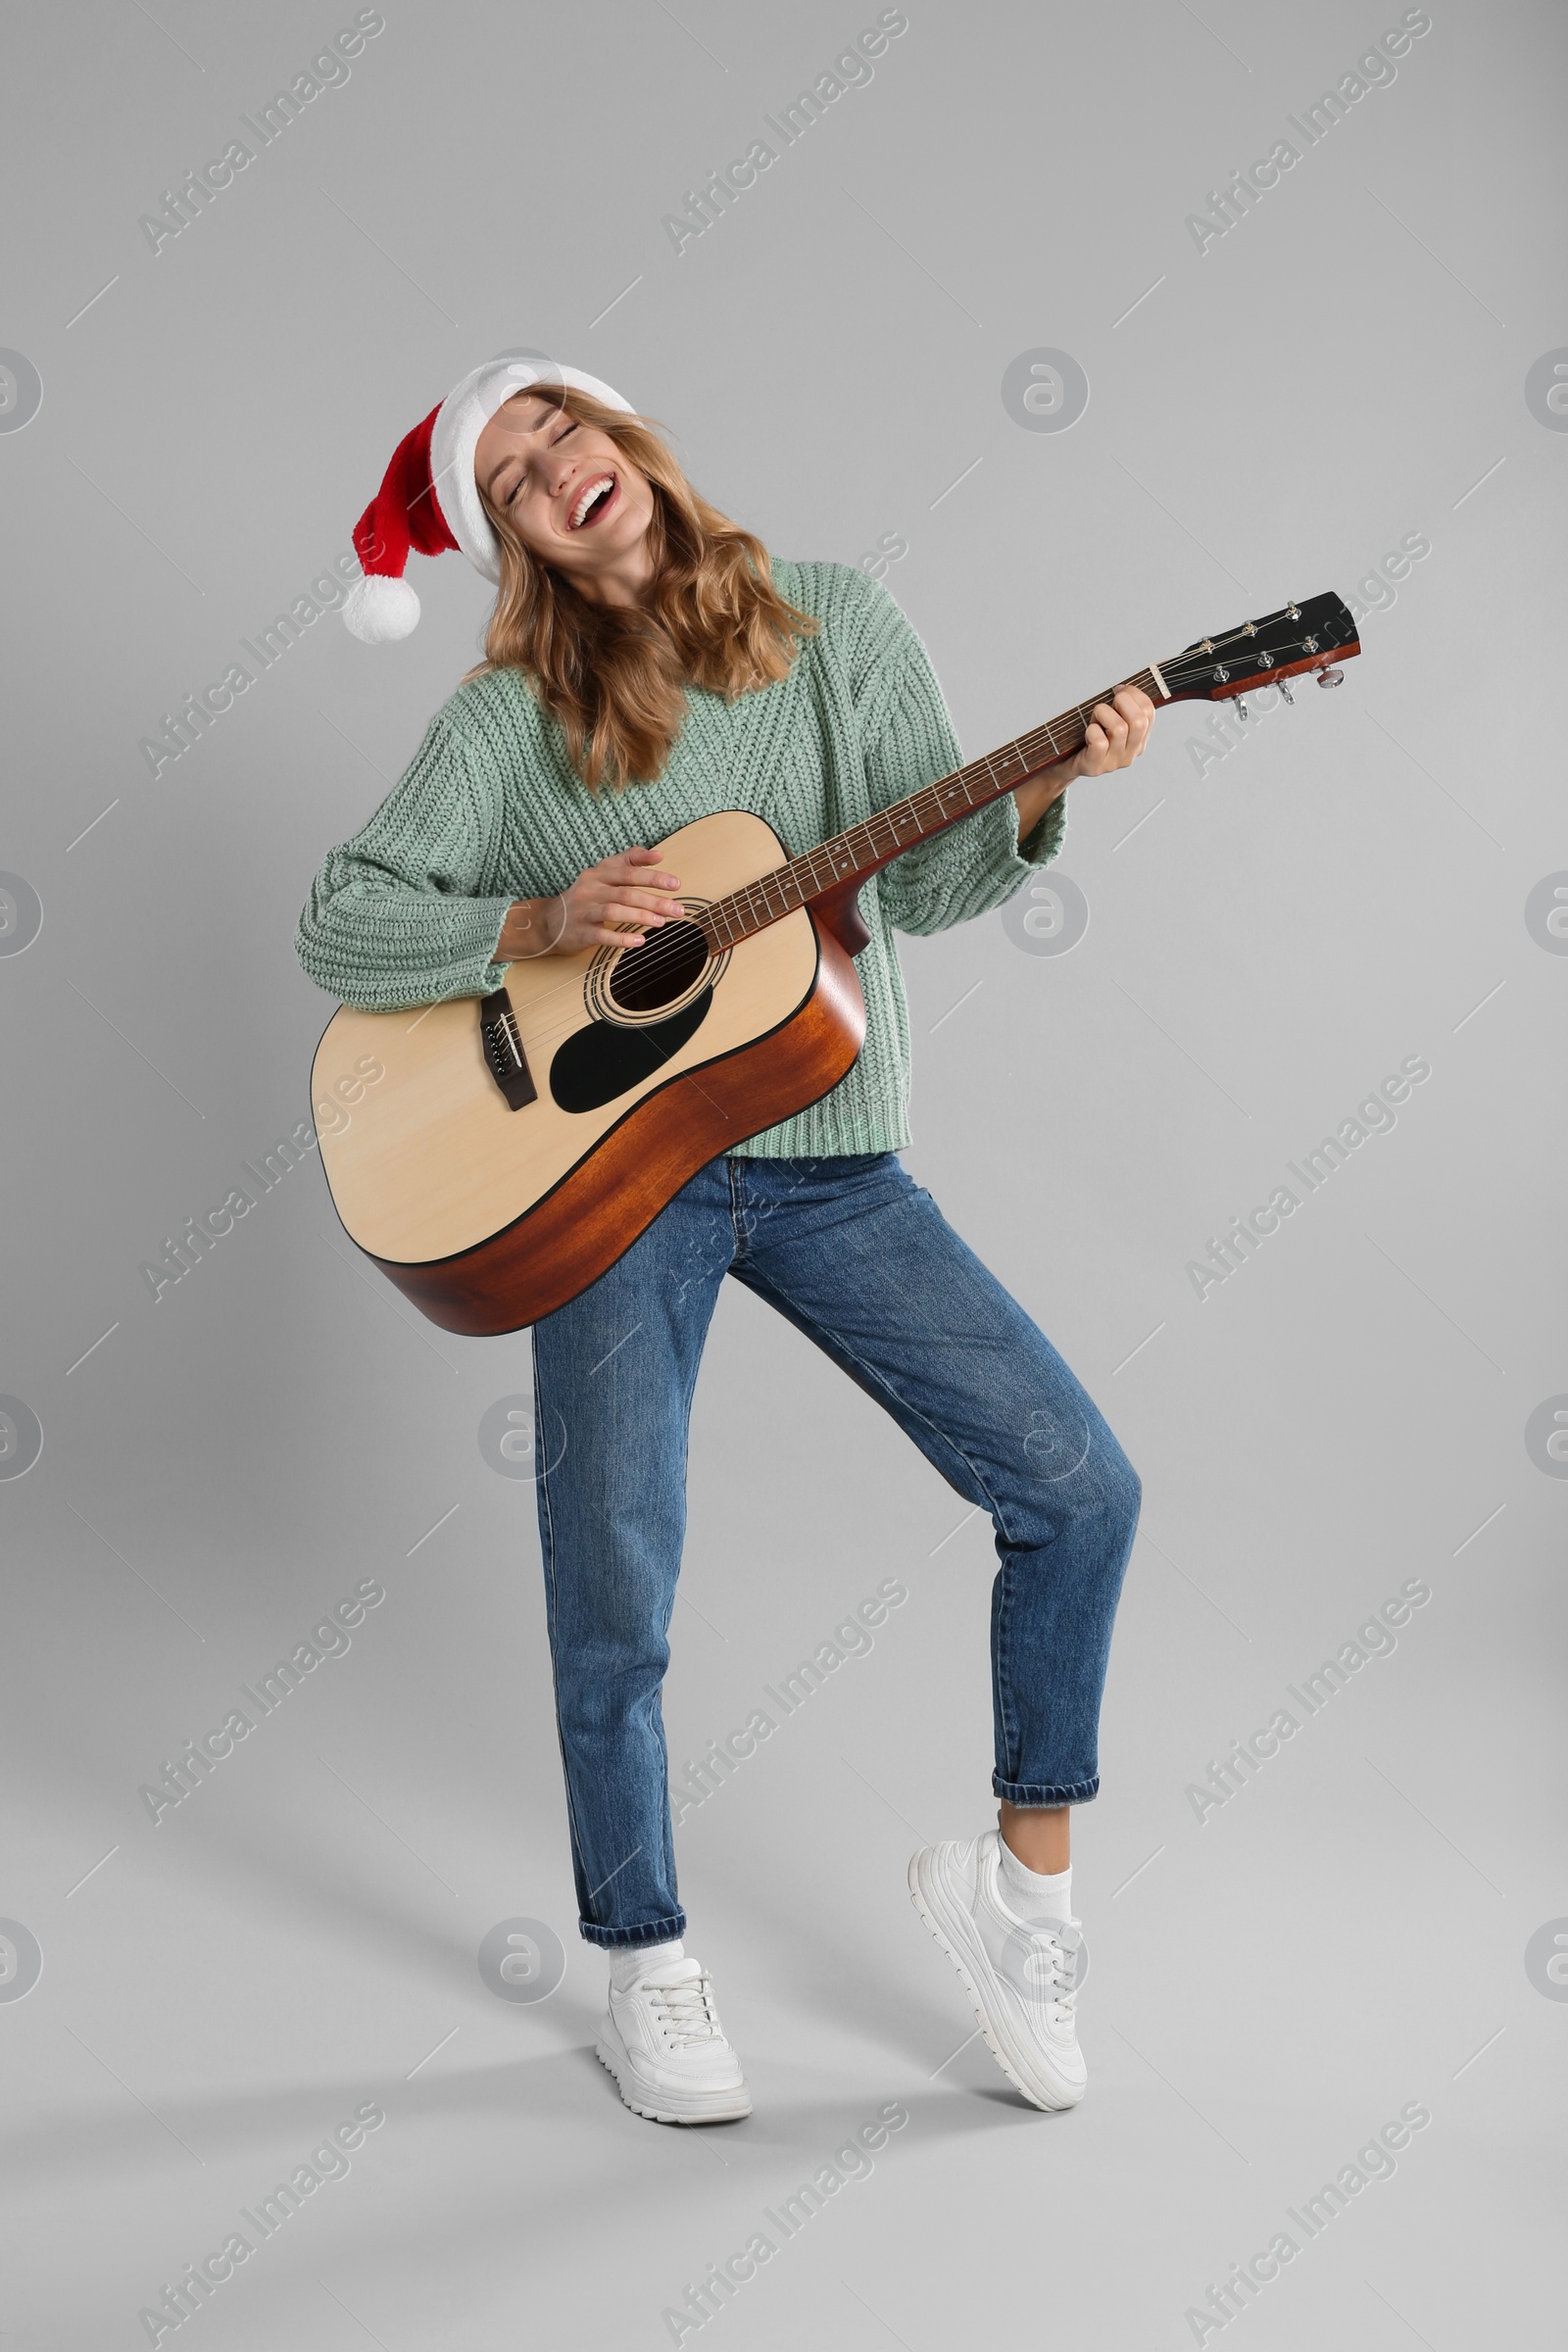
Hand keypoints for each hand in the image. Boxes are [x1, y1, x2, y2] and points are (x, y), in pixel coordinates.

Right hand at [497, 846, 684, 960]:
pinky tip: (639, 941)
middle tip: (677, 909)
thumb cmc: (584, 898)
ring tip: (661, 922)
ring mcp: (584, 910)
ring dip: (641, 916)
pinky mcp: (581, 932)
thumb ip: (626, 862)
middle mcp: (591, 888)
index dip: (651, 873)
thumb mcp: (600, 875)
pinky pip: (602, 935)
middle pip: (626, 891)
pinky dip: (621, 939)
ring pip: (615, 911)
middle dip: (654, 900)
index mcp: (598, 873)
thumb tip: (657, 854)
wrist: (549, 922)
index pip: (627, 869)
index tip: (674, 882)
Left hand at [1011, 684, 1156, 840]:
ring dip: (1102, 714)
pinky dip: (1092, 730)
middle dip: (1122, 701)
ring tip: (1093, 719)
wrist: (1064, 763)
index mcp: (1139, 739)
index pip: (1149, 711)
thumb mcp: (1108, 718)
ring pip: (1119, 729)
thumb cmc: (1087, 734)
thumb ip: (1120, 706)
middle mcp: (1131, 752)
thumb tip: (1122, 688)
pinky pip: (1099, 743)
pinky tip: (1087, 731)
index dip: (1134, 693)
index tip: (1118, 690)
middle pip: (1139, 721)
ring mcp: (1114, 762)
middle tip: (1106, 703)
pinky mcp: (1095, 767)